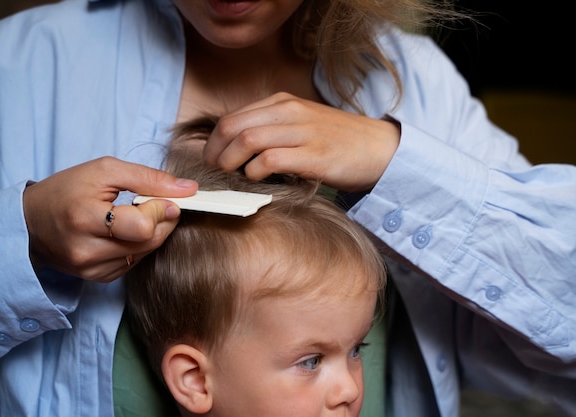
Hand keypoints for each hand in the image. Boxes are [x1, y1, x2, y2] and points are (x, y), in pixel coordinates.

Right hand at [23, 157, 197, 281]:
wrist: (30, 222)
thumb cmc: (66, 190)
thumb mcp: (105, 170)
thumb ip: (149, 178)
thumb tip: (189, 189)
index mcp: (85, 218)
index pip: (143, 226)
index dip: (162, 210)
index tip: (168, 197)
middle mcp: (87, 250)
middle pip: (149, 242)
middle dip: (163, 220)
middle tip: (158, 203)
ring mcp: (91, 269)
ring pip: (146, 253)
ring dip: (153, 233)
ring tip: (137, 215)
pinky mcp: (97, 278)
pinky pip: (135, 262)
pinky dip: (139, 246)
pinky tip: (126, 232)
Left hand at [203, 92, 400, 191]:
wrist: (379, 148)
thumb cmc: (337, 141)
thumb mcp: (301, 124)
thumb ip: (272, 130)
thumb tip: (236, 151)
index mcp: (282, 103)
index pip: (232, 117)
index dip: (214, 142)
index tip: (212, 161)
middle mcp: (289, 112)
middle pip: (232, 127)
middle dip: (215, 153)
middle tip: (215, 172)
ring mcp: (302, 132)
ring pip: (247, 140)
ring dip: (230, 162)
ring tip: (231, 177)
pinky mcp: (313, 155)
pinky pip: (269, 160)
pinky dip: (255, 172)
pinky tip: (257, 180)